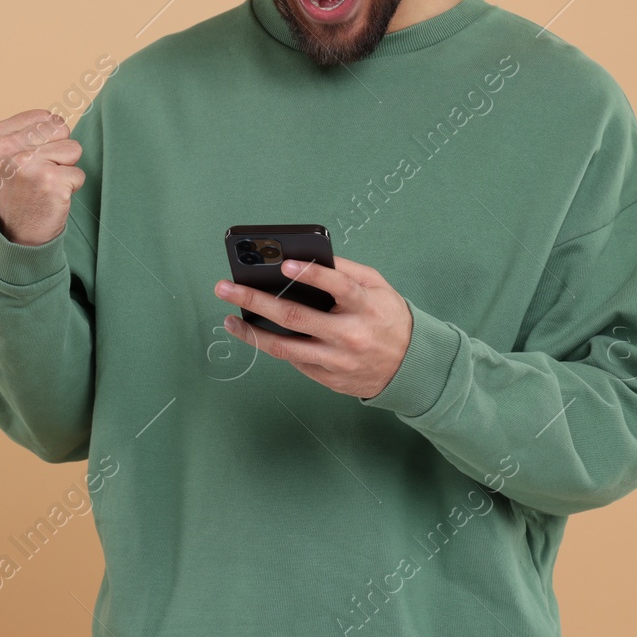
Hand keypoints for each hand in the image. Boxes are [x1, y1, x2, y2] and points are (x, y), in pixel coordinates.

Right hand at [0, 109, 84, 246]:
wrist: (17, 234)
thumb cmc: (19, 189)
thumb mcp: (7, 154)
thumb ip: (27, 131)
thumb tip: (57, 118)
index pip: (45, 117)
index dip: (46, 139)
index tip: (28, 161)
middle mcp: (6, 148)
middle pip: (60, 128)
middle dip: (58, 150)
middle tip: (39, 173)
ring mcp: (27, 164)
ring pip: (73, 149)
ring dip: (65, 168)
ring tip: (45, 183)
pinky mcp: (49, 181)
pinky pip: (79, 173)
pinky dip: (71, 187)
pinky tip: (51, 196)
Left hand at [212, 256, 414, 399]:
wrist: (411, 366)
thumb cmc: (388, 317)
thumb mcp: (377, 287)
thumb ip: (346, 271)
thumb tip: (304, 257)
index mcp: (366, 306)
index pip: (338, 286)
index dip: (311, 275)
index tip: (283, 265)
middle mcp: (350, 335)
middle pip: (295, 318)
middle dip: (255, 301)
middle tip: (225, 288)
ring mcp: (338, 361)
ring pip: (285, 348)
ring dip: (251, 333)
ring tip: (228, 319)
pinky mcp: (329, 379)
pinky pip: (295, 361)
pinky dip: (274, 346)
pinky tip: (257, 333)